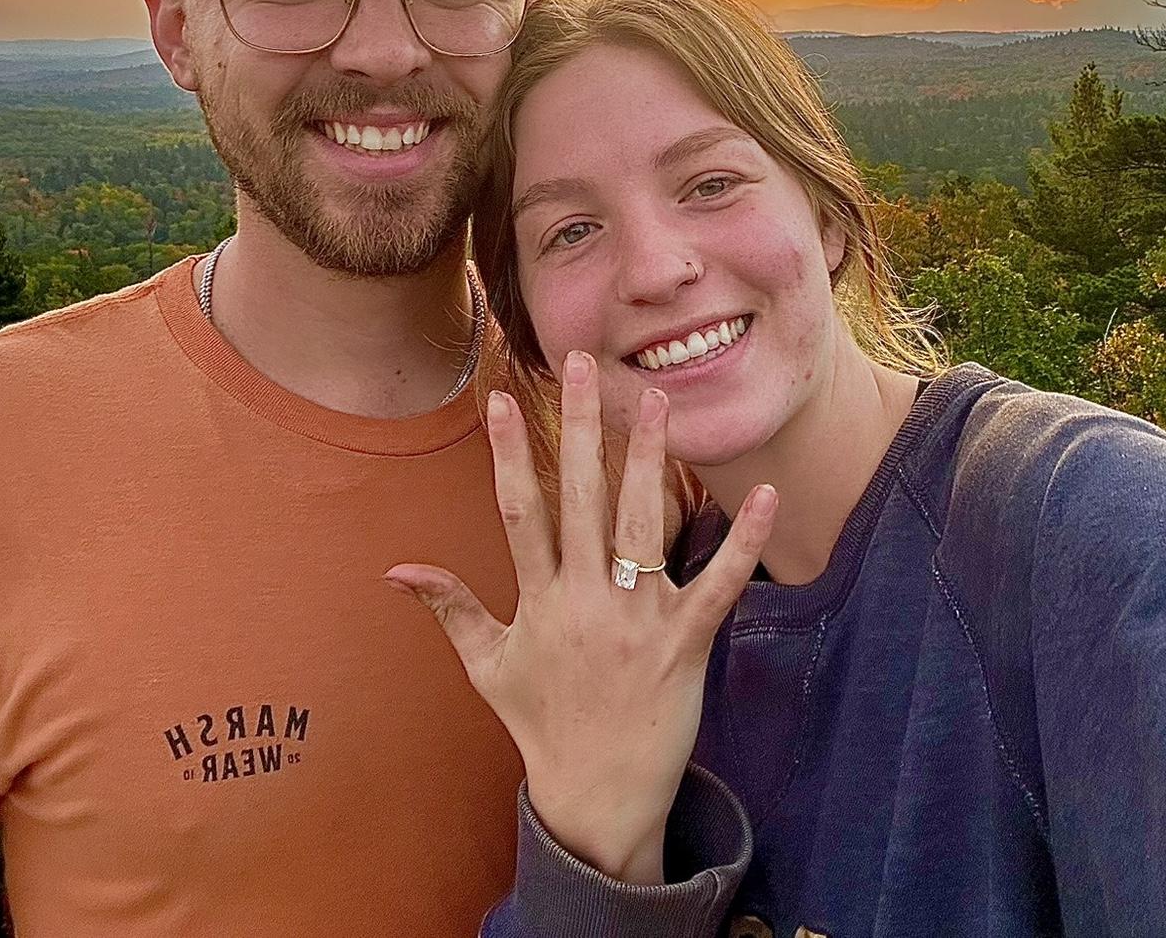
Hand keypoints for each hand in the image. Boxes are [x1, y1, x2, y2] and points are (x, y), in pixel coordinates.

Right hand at [385, 350, 776, 884]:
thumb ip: (449, 609)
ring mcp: (638, 621)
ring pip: (644, 526)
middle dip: (578, 428)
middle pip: (581, 500)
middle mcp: (586, 601)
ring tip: (656, 400)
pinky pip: (720, 586)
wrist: (597, 800)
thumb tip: (398, 570)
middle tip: (581, 365)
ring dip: (650, 461)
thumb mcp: (488, 666)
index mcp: (540, 601)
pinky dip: (744, 543)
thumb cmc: (541, 725)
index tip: (499, 399)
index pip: (519, 513)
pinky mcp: (687, 644)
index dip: (508, 454)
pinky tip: (766, 495)